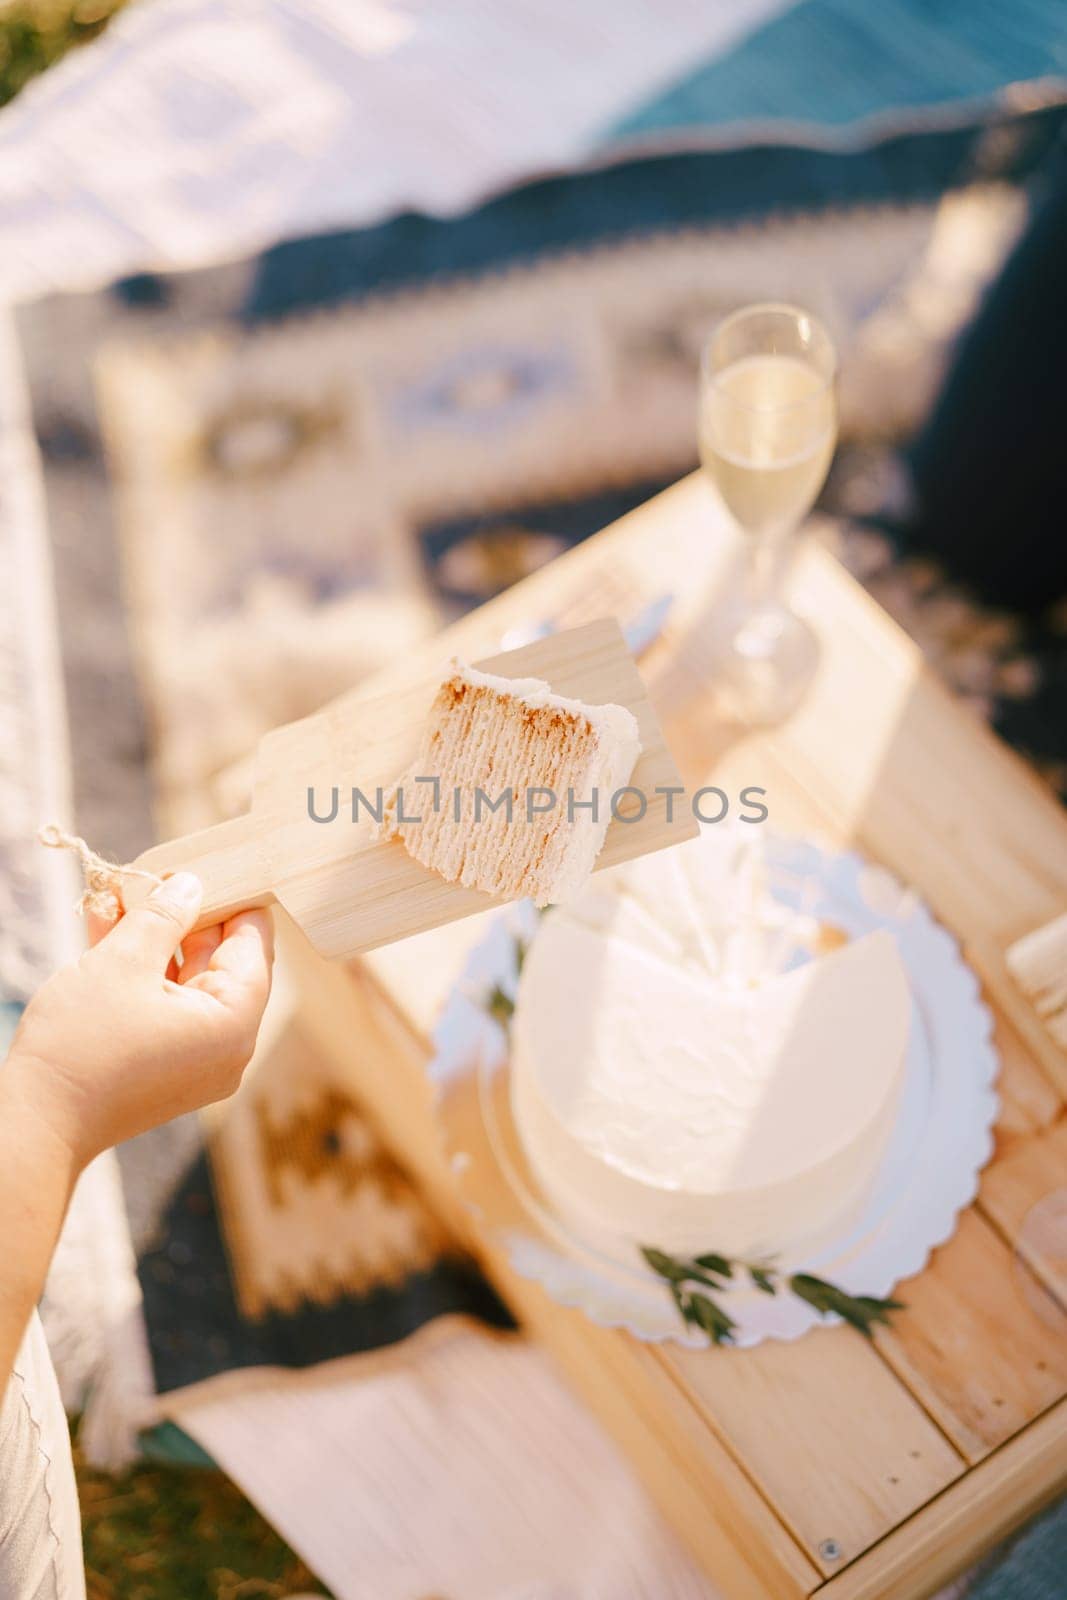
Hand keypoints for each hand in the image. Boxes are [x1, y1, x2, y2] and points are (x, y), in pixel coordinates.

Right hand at [5, 872, 272, 1169]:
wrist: (36, 1125)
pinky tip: (107, 929)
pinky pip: (165, 1007)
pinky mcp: (165, 1069)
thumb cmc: (81, 1045)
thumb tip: (190, 886)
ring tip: (119, 894)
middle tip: (157, 874)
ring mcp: (196, 1062)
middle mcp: (227, 1047)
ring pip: (185, 981)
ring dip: (153, 938)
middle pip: (221, 962)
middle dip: (184, 915)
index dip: (235, 897)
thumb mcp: (123, 962)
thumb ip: (163, 917)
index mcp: (234, 1022)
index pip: (255, 944)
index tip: (216, 863)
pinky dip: (142, 972)